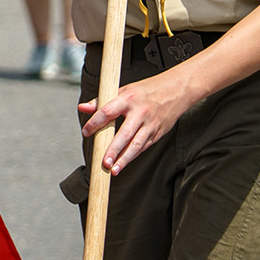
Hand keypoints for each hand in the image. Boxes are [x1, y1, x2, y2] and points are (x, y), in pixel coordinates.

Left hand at [78, 69, 196, 172]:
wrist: (177, 90)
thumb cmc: (146, 91)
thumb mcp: (123, 90)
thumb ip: (102, 101)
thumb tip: (82, 108)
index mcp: (128, 98)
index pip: (108, 112)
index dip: (95, 122)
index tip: (86, 132)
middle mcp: (140, 112)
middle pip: (125, 133)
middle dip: (114, 149)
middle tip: (104, 162)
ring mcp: (151, 124)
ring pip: (136, 144)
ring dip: (125, 159)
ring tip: (114, 170)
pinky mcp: (158, 132)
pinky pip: (144, 146)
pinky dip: (133, 156)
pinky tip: (123, 163)